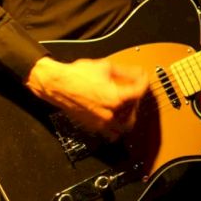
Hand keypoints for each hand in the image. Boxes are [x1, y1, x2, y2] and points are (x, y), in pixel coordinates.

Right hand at [25, 56, 149, 139]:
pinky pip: (111, 134)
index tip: (143, 79)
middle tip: (132, 94)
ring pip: (125, 127)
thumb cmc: (77, 75)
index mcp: (115, 97)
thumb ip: (125, 72)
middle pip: (135, 112)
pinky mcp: (94, 126)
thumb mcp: (105, 67)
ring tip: (124, 107)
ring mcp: (102, 122)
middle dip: (136, 103)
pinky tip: (113, 117)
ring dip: (128, 117)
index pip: (139, 92)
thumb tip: (138, 73)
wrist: (57, 85)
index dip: (143, 83)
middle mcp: (111, 113)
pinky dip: (116, 128)